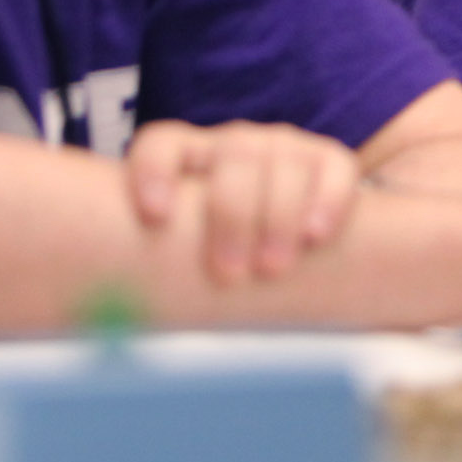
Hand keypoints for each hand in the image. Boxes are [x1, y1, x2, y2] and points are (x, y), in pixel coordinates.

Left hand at [127, 118, 362, 283]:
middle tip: (227, 273)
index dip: (154, 172)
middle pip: (232, 158)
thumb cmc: (223, 250)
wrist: (292, 237)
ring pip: (281, 163)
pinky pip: (332, 168)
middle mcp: (236, 145)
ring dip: (276, 217)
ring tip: (272, 269)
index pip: (163, 145)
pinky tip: (315, 236)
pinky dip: (326, 201)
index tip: (154, 216)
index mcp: (190, 157)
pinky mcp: (330, 159)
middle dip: (230, 216)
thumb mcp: (188, 249)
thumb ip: (163, 263)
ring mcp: (285, 147)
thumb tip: (129, 317)